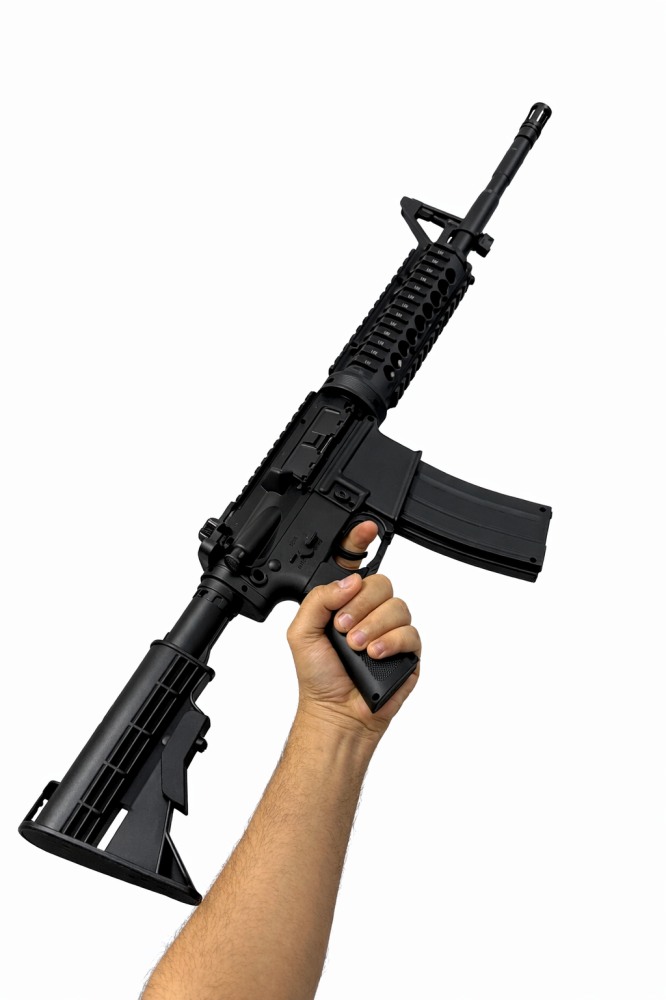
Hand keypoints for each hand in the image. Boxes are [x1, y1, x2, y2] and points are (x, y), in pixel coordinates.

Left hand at [287, 522, 420, 737]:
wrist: (336, 712)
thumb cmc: (318, 675)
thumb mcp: (301, 631)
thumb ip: (319, 598)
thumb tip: (350, 581)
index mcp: (344, 600)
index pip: (355, 563)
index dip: (360, 541)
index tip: (366, 528)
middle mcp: (369, 611)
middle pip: (382, 583)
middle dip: (361, 604)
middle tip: (343, 628)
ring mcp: (390, 629)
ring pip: (398, 605)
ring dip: (374, 626)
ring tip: (357, 647)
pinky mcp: (408, 650)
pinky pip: (411, 632)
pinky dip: (391, 641)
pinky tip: (375, 654)